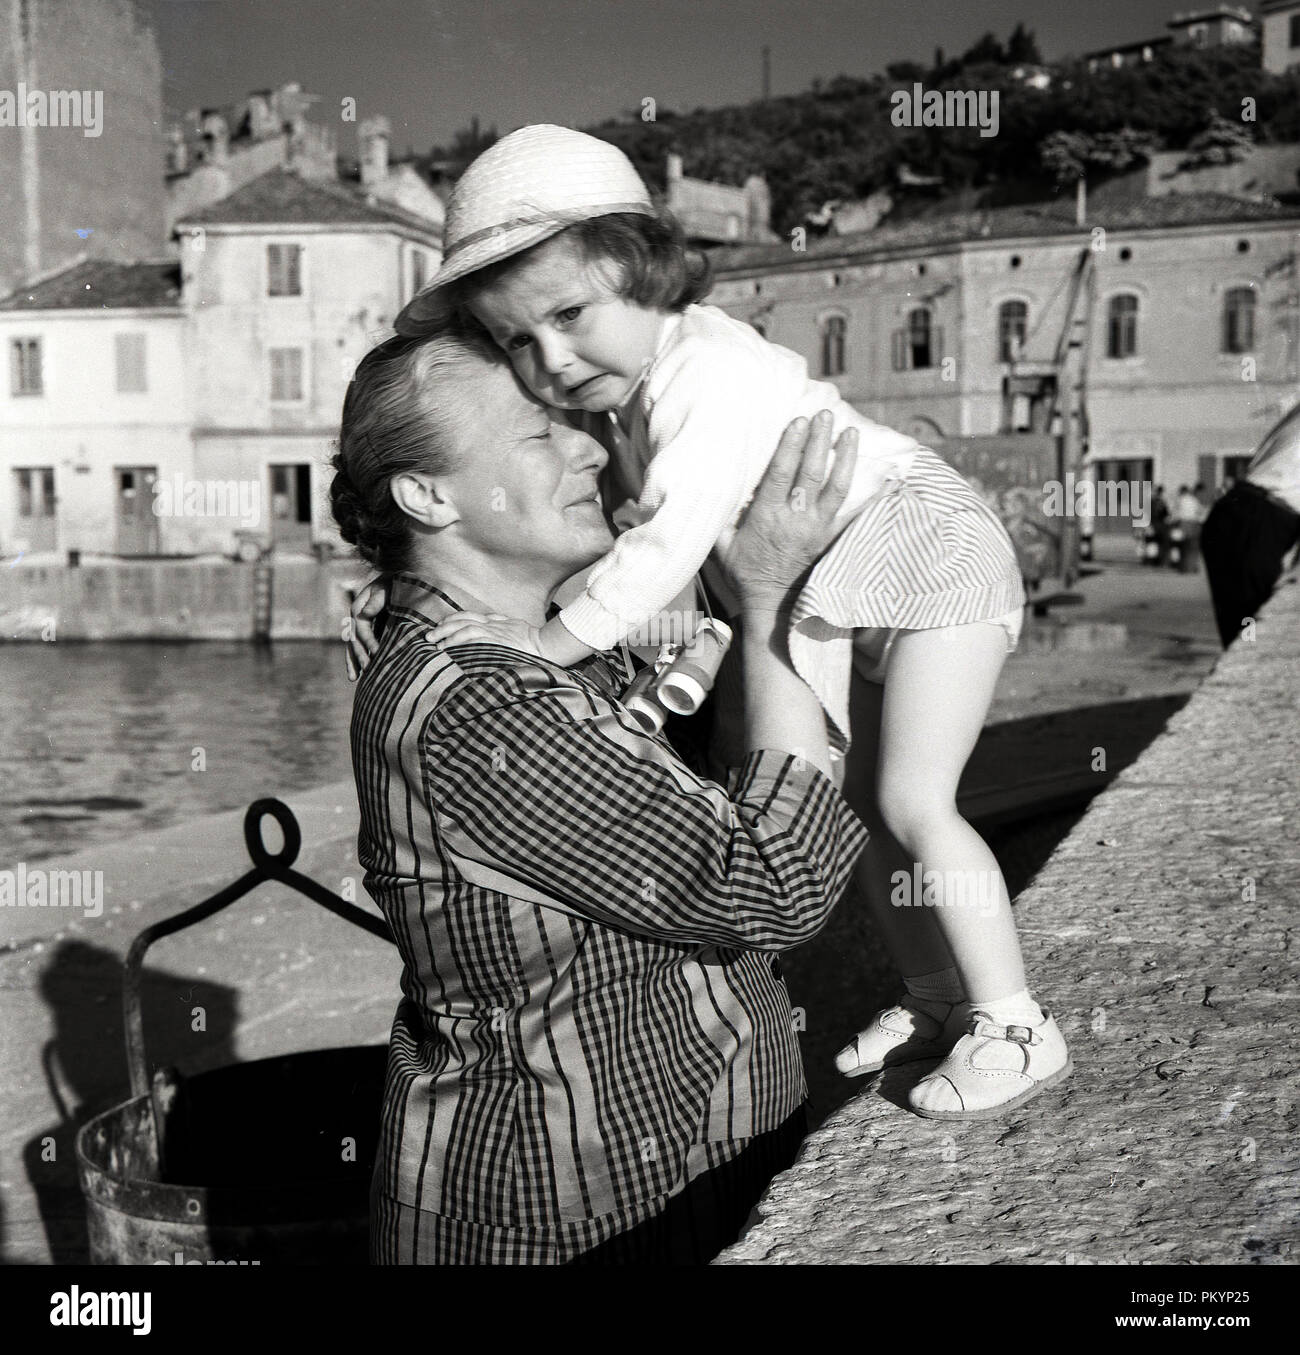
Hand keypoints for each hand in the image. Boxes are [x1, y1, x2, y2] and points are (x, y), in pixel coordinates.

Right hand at [344, 576, 387, 680]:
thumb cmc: (396, 583)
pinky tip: (357, 674)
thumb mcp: (389, 587)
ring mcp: (362, 625)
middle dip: (360, 655)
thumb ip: (378, 599)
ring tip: (354, 678)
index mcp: (360, 606)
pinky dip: (358, 659)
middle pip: (354, 639)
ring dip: (354, 662)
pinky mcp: (370, 631)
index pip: (361, 626)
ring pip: (353, 646)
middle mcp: (358, 617)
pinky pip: (361, 647)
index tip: (378, 651)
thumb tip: (365, 614)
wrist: (402, 581)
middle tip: (368, 669)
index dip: (368, 639)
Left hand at [427, 612, 547, 657]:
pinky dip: (461, 643)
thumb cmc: (534, 641)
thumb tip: (490, 632)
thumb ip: (501, 626)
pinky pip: (475, 640)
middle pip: (463, 620)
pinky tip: (450, 650)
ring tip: (437, 646)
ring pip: (466, 628)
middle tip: (429, 636)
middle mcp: (493, 624)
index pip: (469, 615)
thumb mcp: (515, 628)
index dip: (452, 620)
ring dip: (449, 636)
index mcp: (496, 621)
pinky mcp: (498, 642)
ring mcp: (495, 633)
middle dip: (444, 627)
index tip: (440, 626)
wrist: (547, 643)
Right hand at [721, 410, 857, 614]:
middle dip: (818, 441)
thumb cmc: (744, 571)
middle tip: (824, 414)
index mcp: (767, 517)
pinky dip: (872, 496)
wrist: (772, 602)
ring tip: (850, 431)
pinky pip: (854, 513)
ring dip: (844, 458)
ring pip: (836, 488)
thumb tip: (711, 486)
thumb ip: (719, 516)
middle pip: (811, 473)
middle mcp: (796, 520)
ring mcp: (817, 529)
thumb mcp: (722, 545)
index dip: (790, 446)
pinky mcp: (831, 538)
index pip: (781, 474)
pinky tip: (886, 477)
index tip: (798, 421)